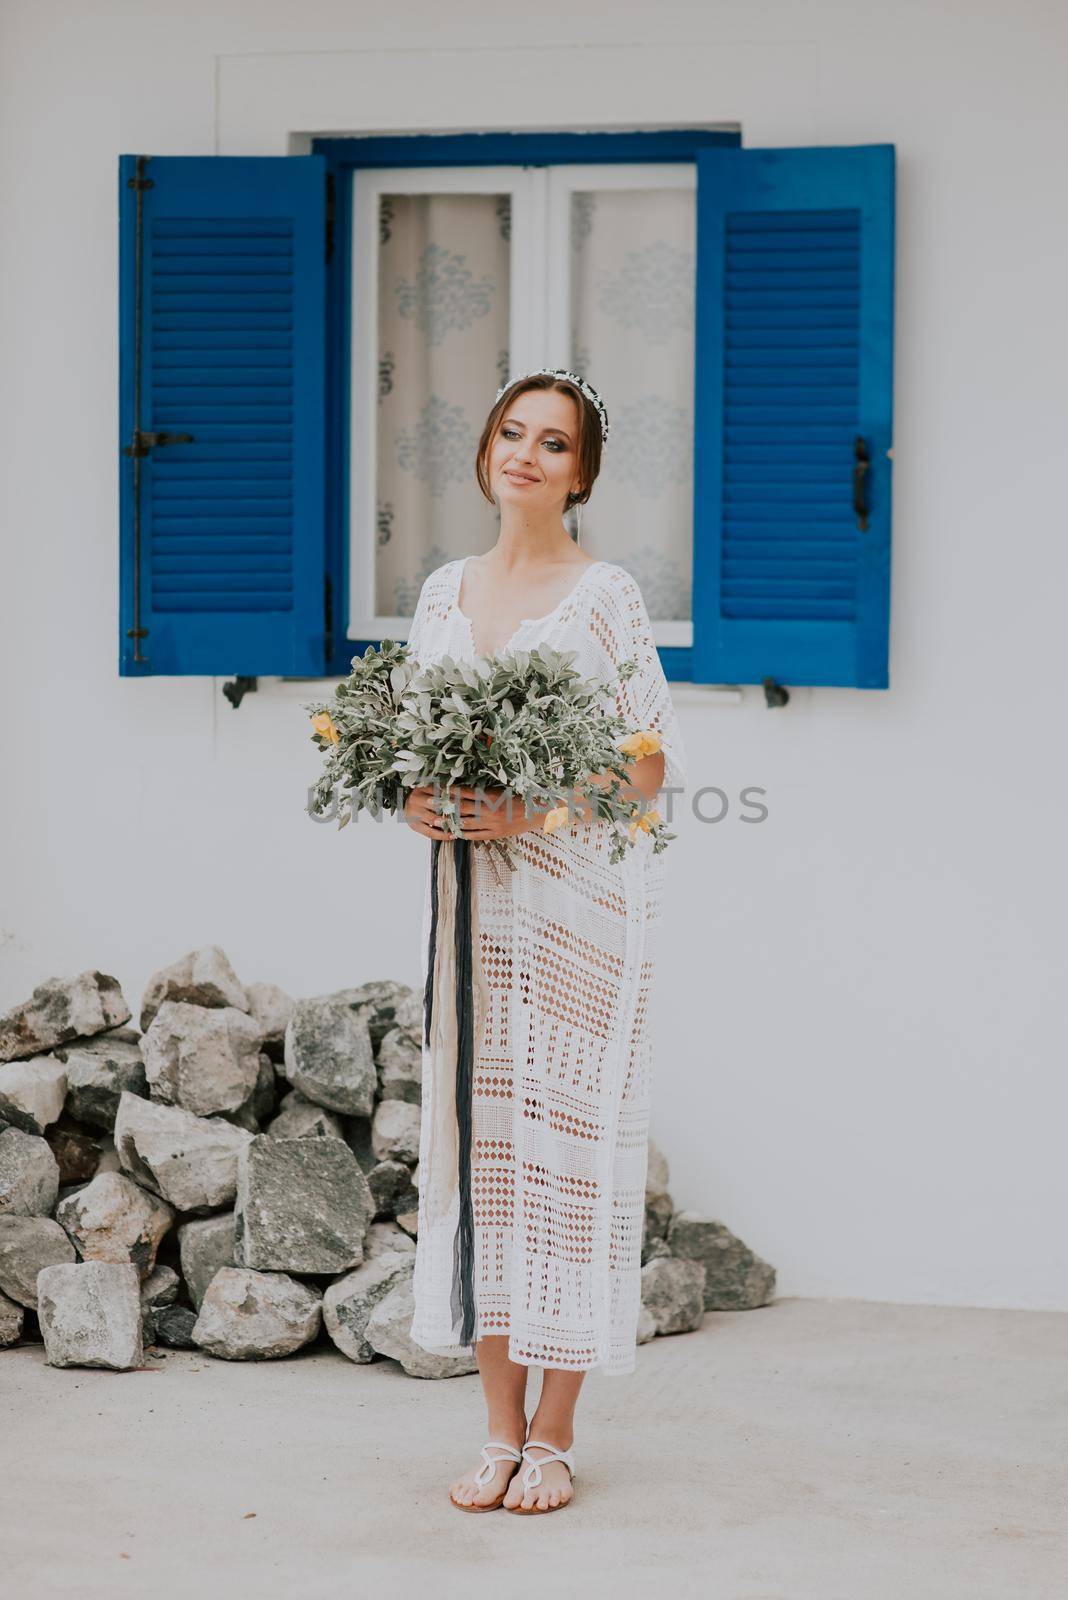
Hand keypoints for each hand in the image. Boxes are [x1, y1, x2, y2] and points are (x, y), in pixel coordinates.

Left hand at [403, 783, 538, 841]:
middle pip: (461, 807)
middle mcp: (490, 810)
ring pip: (465, 824)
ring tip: (435, 821)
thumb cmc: (522, 797)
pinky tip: (454, 833)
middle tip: (426, 803)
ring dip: (449, 822)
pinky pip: (475, 836)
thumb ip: (486, 790)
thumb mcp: (504, 789)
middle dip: (443, 806)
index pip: (465, 792)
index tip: (436, 788)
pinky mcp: (496, 834)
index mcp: (492, 795)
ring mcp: (492, 824)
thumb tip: (466, 788)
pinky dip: (464, 834)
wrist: (541, 812)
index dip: (449, 790)